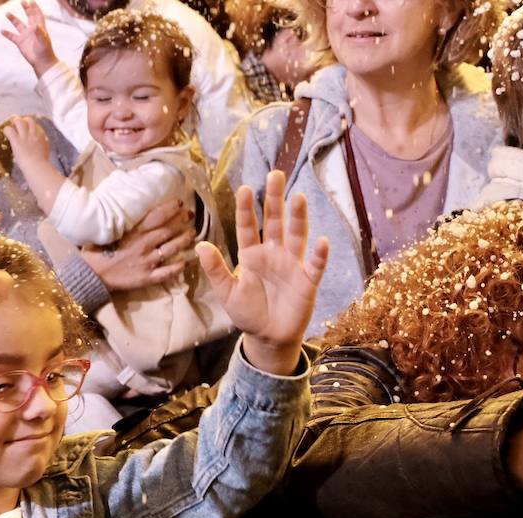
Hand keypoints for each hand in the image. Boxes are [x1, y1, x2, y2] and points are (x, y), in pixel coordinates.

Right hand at [0, 1, 57, 76]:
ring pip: (18, 25)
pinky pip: (12, 36)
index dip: (36, 8)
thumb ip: (39, 32)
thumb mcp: (43, 41)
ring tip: (7, 13)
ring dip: (13, 19)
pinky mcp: (20, 43)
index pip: (37, 15)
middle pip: (29, 16)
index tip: (32, 1)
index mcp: (39, 27)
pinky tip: (1, 31)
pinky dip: (7, 34)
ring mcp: (25, 36)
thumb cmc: (45, 51)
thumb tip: (35, 25)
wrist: (41, 62)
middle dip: (26, 9)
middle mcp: (32, 30)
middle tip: (22, 2)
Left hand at [3, 116, 50, 167]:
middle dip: (22, 120)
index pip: (35, 125)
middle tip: (17, 124)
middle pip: (28, 120)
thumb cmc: (41, 164)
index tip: (26, 130)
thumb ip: (41, 145)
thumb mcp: (44, 151)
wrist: (37, 168)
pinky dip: (6, 130)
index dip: (29, 126)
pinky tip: (6, 133)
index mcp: (42, 136)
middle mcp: (34, 133)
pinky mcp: (17, 141)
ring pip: (18, 121)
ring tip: (11, 126)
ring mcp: (25, 136)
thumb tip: (38, 147)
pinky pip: (9, 130)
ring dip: (13, 122)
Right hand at [83, 197, 194, 289]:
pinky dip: (177, 267)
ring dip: (184, 241)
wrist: (91, 274)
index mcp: (134, 231)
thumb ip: (124, 222)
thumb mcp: (109, 230)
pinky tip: (185, 262)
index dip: (171, 209)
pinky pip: (166, 273)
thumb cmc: (97, 250)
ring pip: (171, 249)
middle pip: (168, 231)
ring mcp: (147, 262)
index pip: (158, 216)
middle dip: (182, 222)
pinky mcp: (147, 278)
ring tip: (192, 234)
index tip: (181, 204)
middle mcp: (144, 244)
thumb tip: (132, 210)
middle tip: (191, 216)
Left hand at [197, 173, 327, 374]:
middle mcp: (273, 254)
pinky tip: (322, 242)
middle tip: (275, 174)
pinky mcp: (307, 281)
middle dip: (274, 199)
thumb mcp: (227, 293)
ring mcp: (292, 265)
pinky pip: (315, 265)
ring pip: (297, 235)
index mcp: (252, 256)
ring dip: (298, 218)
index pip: (248, 227)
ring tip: (298, 197)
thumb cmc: (248, 313)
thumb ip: (216, 270)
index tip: (244, 189)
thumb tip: (200, 245)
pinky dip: (319, 255)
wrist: (268, 338)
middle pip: (274, 221)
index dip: (246, 209)